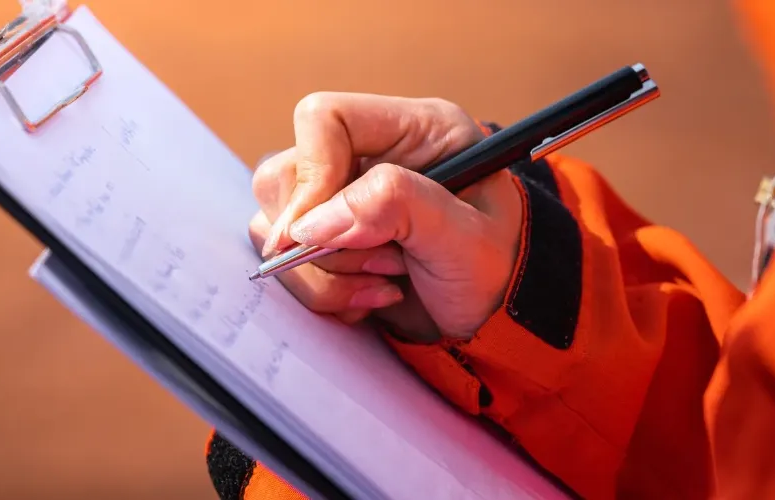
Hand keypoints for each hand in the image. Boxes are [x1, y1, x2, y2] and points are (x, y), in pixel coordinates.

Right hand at [248, 92, 522, 341]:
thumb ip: (395, 207)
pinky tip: (373, 298)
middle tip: (387, 263)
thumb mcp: (463, 236)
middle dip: (328, 238)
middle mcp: (372, 156)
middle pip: (285, 175)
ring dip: (328, 270)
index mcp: (415, 129)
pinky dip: (325, 291)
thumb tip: (311, 222)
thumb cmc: (497, 270)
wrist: (497, 320)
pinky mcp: (329, 241)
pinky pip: (287, 262)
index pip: (324, 119)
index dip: (313, 173)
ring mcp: (344, 200)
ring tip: (389, 282)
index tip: (319, 231)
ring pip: (276, 225)